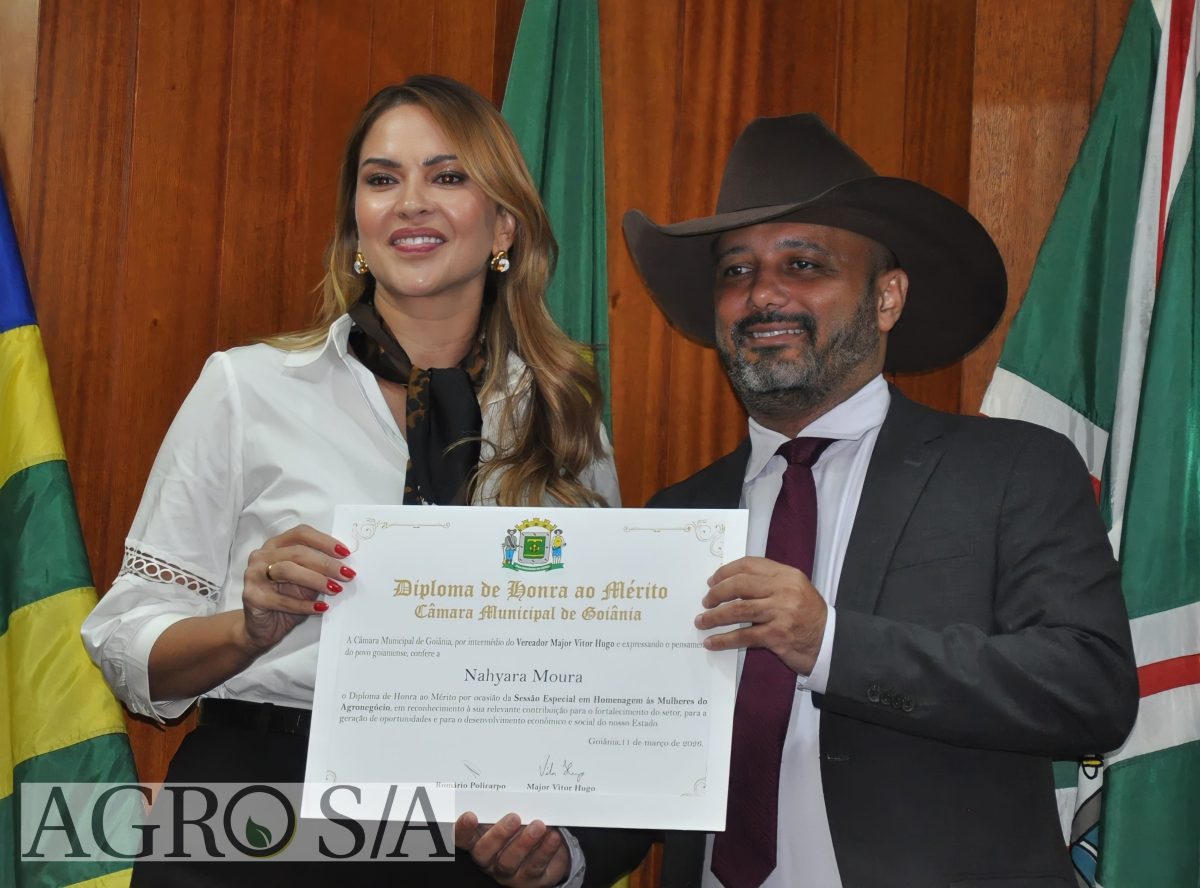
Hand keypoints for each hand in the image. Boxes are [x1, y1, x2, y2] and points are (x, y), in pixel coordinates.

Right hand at [240, 524, 353, 652]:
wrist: (263, 627)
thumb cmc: (286, 599)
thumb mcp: (306, 581)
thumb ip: (318, 570)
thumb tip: (344, 565)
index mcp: (276, 545)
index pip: (301, 534)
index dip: (324, 541)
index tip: (345, 553)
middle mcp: (262, 556)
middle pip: (297, 552)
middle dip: (326, 563)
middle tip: (346, 574)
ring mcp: (253, 575)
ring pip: (288, 570)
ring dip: (316, 580)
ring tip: (335, 589)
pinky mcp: (252, 597)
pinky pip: (283, 599)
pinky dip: (305, 605)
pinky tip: (321, 608)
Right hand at [455, 812, 570, 886]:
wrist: (547, 853)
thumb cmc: (522, 829)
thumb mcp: (511, 818)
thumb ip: (505, 807)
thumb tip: (509, 785)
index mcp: (479, 842)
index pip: (463, 839)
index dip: (462, 829)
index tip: (470, 815)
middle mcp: (490, 860)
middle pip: (484, 852)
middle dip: (498, 834)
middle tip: (514, 817)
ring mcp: (509, 873)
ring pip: (510, 862)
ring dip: (524, 843)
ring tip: (538, 826)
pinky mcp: (530, 879)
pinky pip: (535, 866)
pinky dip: (545, 850)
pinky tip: (552, 836)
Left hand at [696, 555, 826, 674]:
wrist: (829, 641)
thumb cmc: (808, 615)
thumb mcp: (794, 589)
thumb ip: (768, 583)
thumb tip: (730, 584)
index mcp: (787, 574)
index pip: (749, 565)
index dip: (726, 571)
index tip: (712, 581)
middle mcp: (784, 590)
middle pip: (740, 585)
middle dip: (717, 593)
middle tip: (705, 601)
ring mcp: (781, 613)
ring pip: (738, 610)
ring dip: (714, 617)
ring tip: (701, 621)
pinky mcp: (777, 636)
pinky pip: (744, 636)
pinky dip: (724, 640)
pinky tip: (712, 642)